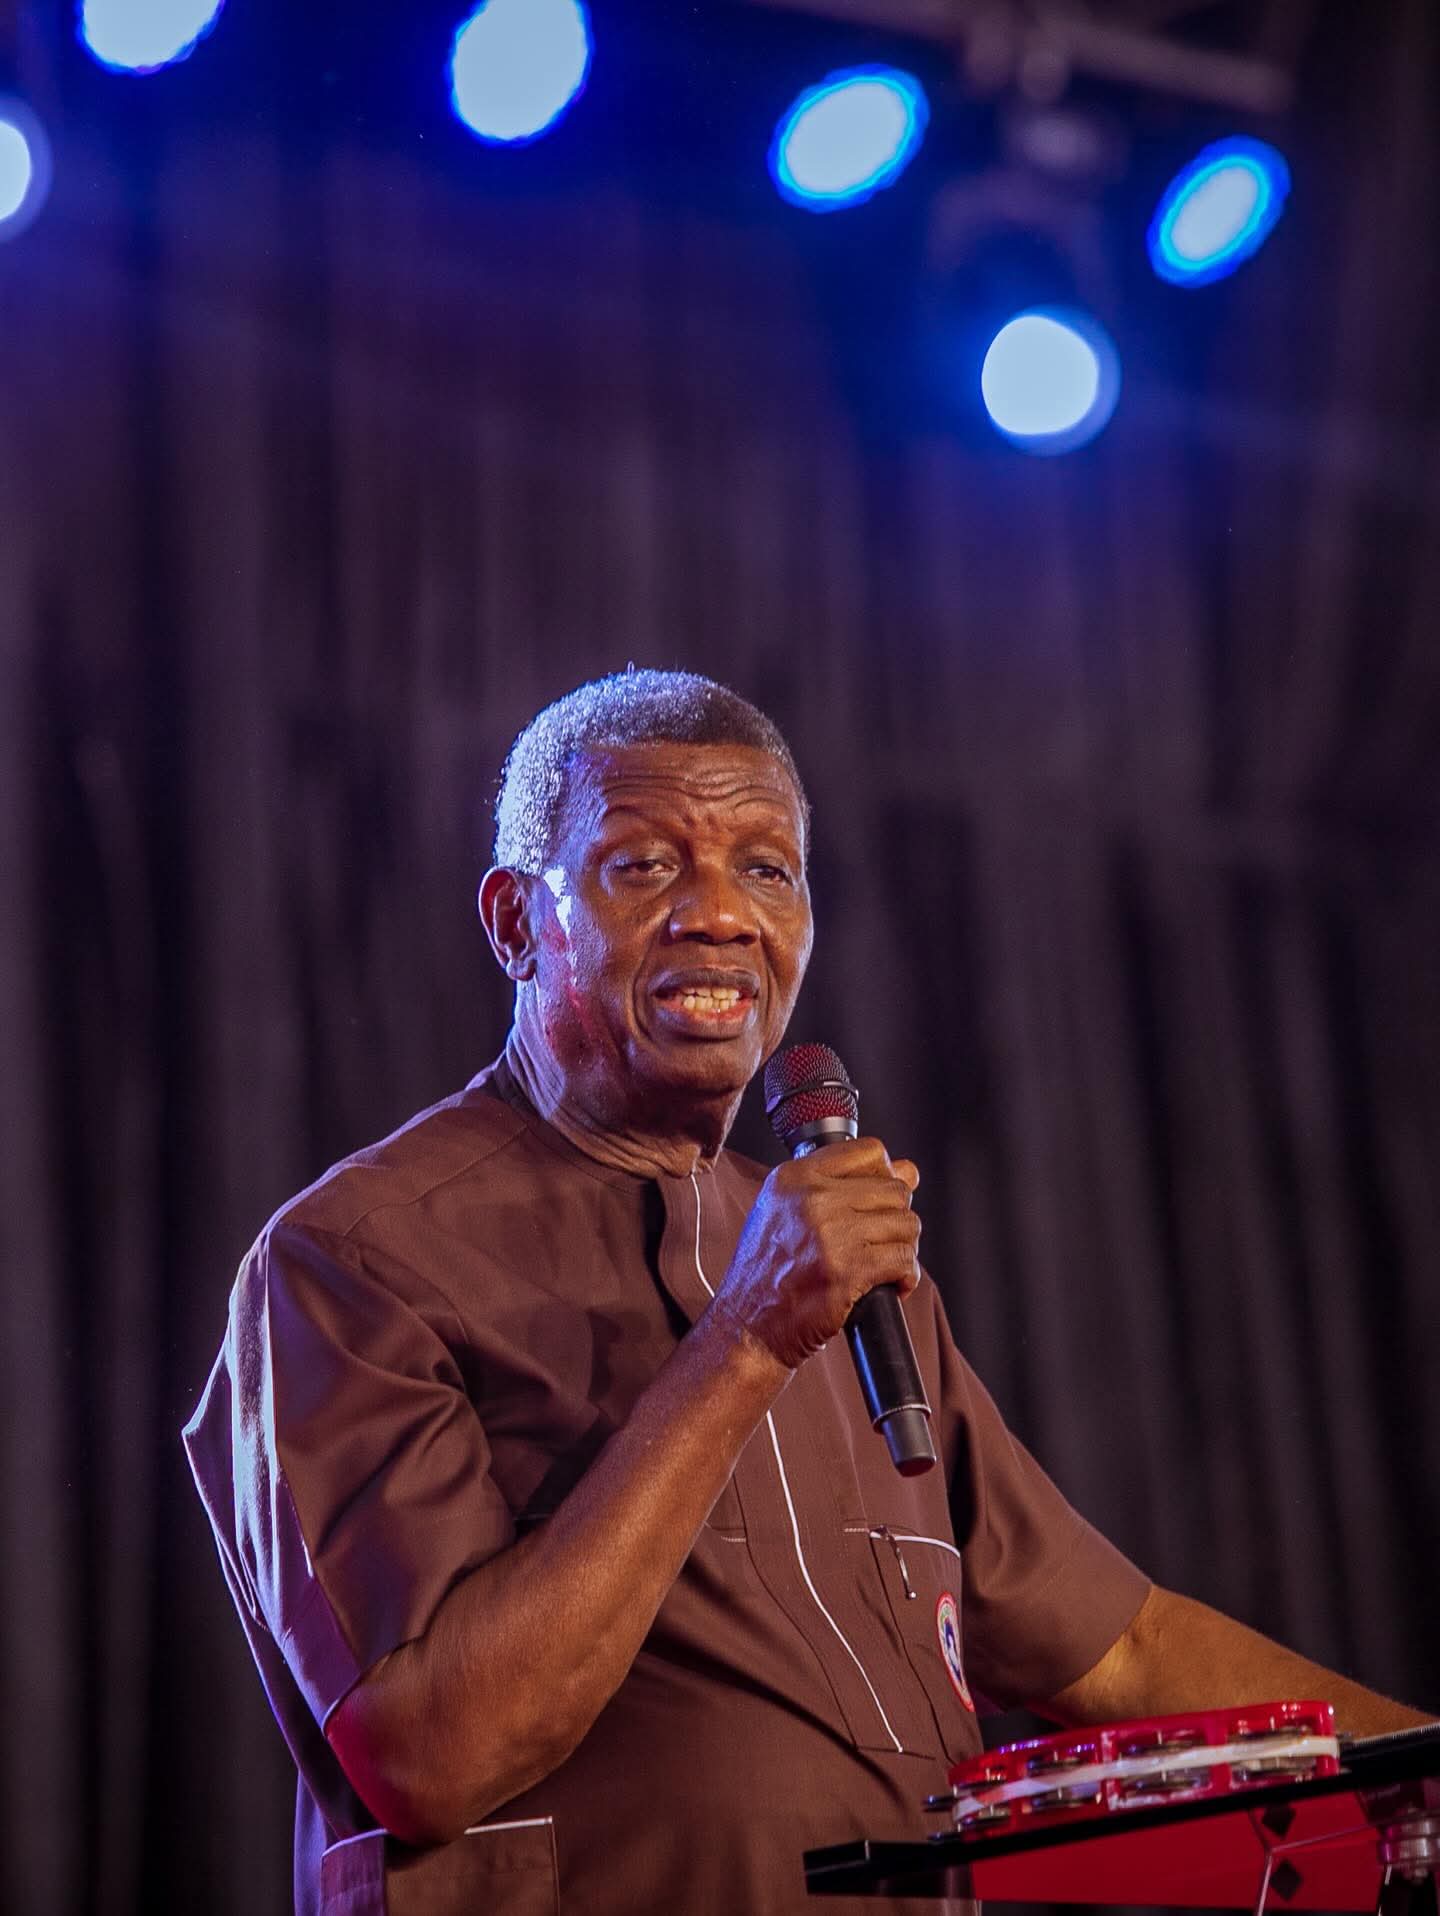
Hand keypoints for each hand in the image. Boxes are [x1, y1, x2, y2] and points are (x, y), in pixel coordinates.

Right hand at [714, 1138, 920, 1371]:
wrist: (747, 1327)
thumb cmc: (767, 1272)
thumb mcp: (786, 1212)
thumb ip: (840, 1185)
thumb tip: (908, 1170)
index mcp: (793, 1177)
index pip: (868, 1152)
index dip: (884, 1176)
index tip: (879, 1202)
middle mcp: (810, 1199)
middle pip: (894, 1190)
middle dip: (896, 1219)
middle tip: (881, 1243)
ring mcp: (829, 1235)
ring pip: (906, 1224)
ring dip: (904, 1248)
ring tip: (884, 1265)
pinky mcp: (845, 1272)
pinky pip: (903, 1260)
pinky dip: (906, 1276)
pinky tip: (891, 1285)